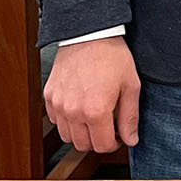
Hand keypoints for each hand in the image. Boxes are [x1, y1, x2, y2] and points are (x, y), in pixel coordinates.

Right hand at [43, 35, 140, 154]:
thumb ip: (130, 117)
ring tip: (93, 117)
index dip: (114, 144)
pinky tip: (79, 107)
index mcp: (96, 111)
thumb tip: (131, 139)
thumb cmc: (111, 56)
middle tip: (107, 126)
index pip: (103, 146)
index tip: (118, 135)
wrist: (89, 34)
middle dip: (98, 140)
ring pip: (67, 137)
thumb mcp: (130, 86)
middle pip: (83, 145)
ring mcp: (58, 105)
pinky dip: (67, 120)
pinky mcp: (49, 96)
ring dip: (81, 133)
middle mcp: (73, 112)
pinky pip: (56, 121)